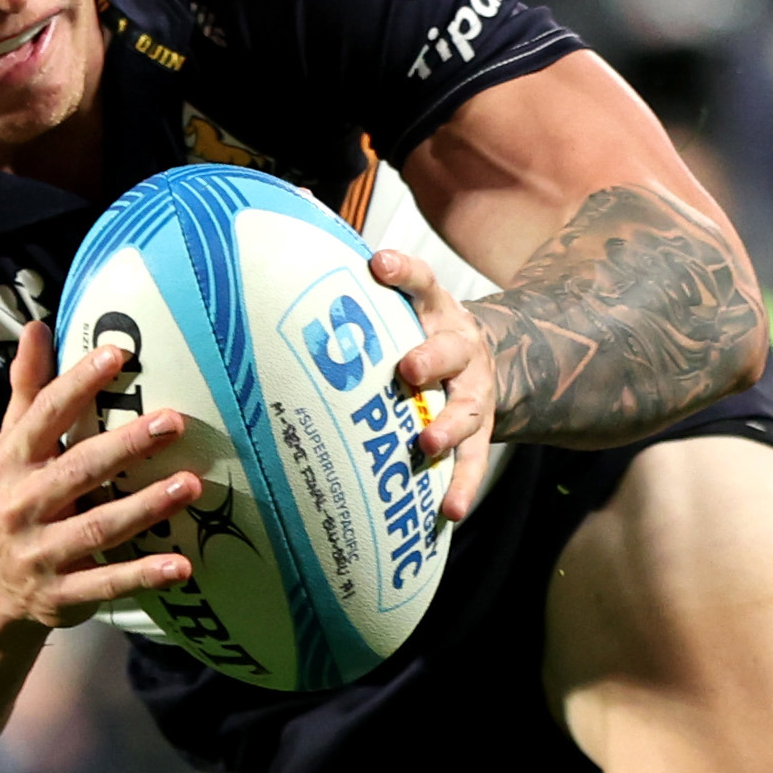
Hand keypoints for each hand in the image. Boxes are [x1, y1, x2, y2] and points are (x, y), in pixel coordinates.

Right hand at [0, 323, 199, 626]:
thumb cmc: (16, 497)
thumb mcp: (13, 445)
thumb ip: (29, 389)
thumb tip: (39, 327)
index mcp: (12, 461)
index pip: (45, 416)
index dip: (78, 384)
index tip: (117, 354)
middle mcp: (23, 505)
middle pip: (78, 471)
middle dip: (125, 446)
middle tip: (173, 420)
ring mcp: (42, 553)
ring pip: (98, 528)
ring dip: (146, 508)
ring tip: (191, 484)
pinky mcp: (63, 594)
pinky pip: (107, 584)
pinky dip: (143, 576)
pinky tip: (182, 566)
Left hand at [371, 249, 493, 522]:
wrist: (486, 362)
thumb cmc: (418, 334)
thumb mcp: (399, 308)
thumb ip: (356, 295)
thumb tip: (287, 260)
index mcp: (434, 311)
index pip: (421, 282)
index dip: (402, 271)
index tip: (379, 263)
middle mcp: (460, 348)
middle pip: (450, 349)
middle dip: (430, 357)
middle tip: (408, 369)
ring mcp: (473, 394)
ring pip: (466, 410)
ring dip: (448, 429)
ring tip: (428, 446)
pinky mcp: (481, 434)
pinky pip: (473, 462)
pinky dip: (462, 487)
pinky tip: (449, 512)